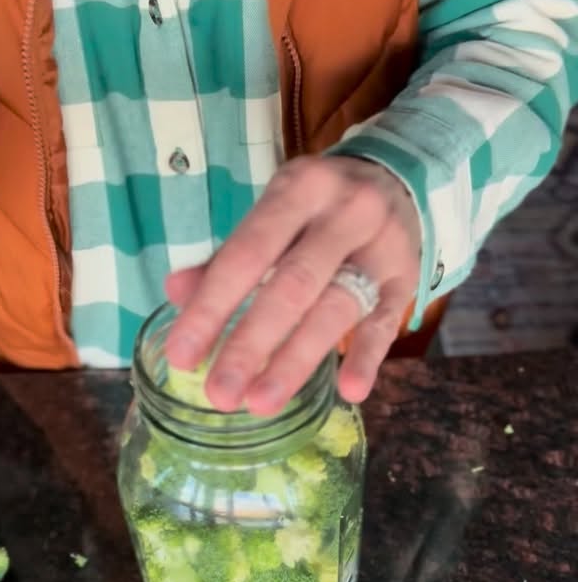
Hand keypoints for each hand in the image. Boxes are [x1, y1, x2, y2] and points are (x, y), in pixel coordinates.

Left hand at [164, 156, 420, 414]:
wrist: (399, 179)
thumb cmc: (317, 209)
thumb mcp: (274, 215)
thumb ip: (228, 256)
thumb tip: (176, 293)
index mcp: (299, 189)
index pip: (248, 253)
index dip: (212, 306)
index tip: (182, 355)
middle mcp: (343, 214)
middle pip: (291, 286)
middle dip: (250, 344)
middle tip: (219, 394)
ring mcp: (381, 247)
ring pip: (335, 309)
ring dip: (296, 360)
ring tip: (261, 403)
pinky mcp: (406, 278)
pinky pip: (385, 322)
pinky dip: (367, 357)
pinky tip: (348, 391)